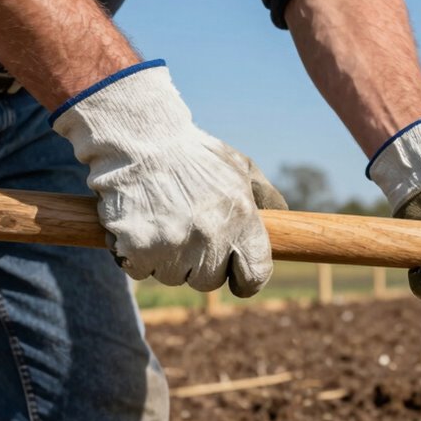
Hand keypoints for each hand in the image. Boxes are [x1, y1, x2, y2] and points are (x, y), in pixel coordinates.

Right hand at [52, 61, 285, 296]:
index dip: (246, 280)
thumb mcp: (240, 168)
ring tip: (162, 222)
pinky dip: (136, 255)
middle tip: (188, 233)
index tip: (236, 276)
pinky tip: (139, 224)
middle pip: (208, 281)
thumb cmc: (193, 155)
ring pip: (172, 276)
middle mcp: (210, 238)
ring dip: (166, 259)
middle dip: (199, 264)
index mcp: (242, 220)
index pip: (255, 276)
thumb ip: (266, 197)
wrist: (139, 139)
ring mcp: (172, 247)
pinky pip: (139, 270)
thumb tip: (285, 221)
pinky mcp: (137, 249)